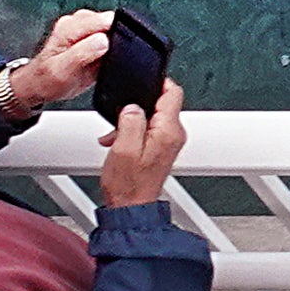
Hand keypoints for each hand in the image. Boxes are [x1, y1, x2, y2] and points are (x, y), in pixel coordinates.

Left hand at [0, 10, 116, 119]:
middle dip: (113, 42)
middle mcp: (77, 22)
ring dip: (112, 47)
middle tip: (99, 61)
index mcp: (69, 27)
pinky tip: (98, 62)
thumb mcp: (62, 71)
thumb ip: (82, 53)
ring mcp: (85, 28)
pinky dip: (110, 50)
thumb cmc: (46, 80)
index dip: (114, 35)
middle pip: (112, 23)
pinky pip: (111, 39)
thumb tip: (104, 40)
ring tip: (96, 62)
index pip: (106, 20)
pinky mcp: (91, 35)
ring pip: (113, 31)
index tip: (108, 53)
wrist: (40, 86)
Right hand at [98, 82, 190, 210]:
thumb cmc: (128, 185)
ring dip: (132, 121)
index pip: (173, 93)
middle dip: (138, 106)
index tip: (141, 83)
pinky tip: (119, 143)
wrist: (130, 207)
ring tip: (115, 135)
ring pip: (153, 117)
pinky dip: (133, 132)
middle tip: (119, 118)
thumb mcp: (122, 149)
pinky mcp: (162, 149)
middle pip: (161, 104)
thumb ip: (130, 122)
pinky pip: (149, 130)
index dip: (157, 83)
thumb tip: (132, 107)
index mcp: (168, 131)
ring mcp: (169, 142)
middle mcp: (174, 135)